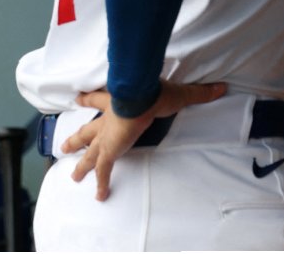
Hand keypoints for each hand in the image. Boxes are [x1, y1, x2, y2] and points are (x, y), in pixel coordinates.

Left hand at [64, 80, 227, 200]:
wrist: (139, 96)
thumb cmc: (154, 92)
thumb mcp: (179, 93)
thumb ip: (198, 92)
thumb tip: (219, 88)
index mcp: (116, 102)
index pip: (98, 99)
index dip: (88, 98)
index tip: (78, 98)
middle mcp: (107, 119)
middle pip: (87, 129)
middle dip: (77, 138)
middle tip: (64, 145)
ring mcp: (106, 136)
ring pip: (88, 151)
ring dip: (81, 164)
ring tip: (73, 176)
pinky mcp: (109, 150)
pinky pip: (103, 170)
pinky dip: (100, 183)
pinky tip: (99, 195)